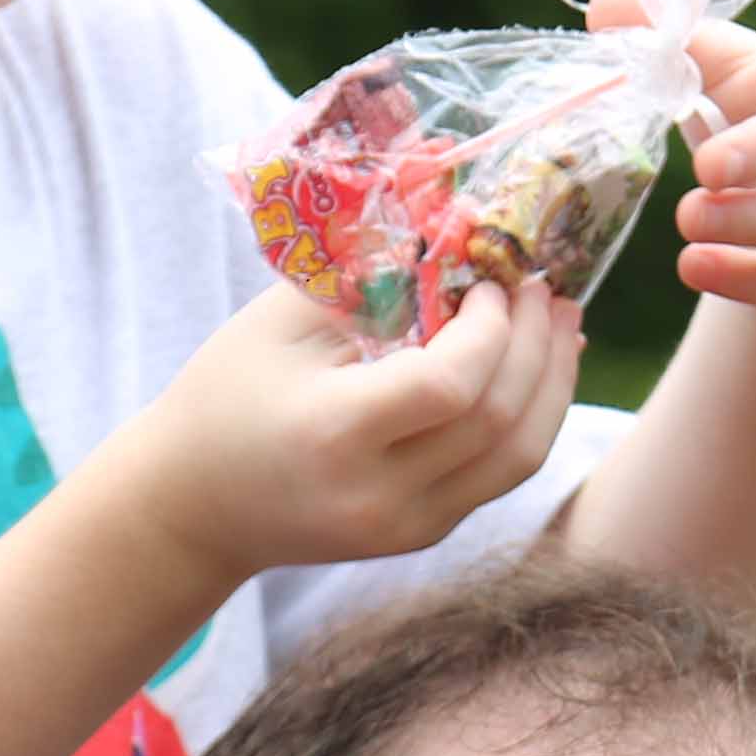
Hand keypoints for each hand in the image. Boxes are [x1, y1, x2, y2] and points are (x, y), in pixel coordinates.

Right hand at [128, 276, 584, 581]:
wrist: (195, 506)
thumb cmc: (227, 393)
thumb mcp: (279, 320)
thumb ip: (368, 273)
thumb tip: (457, 222)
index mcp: (333, 434)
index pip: (451, 387)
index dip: (491, 327)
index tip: (488, 278)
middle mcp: (379, 495)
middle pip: (499, 419)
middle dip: (535, 342)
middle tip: (541, 284)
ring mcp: (407, 525)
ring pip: (520, 454)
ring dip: (553, 379)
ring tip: (559, 319)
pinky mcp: (423, 533)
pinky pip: (502, 472)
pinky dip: (530, 414)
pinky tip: (536, 366)